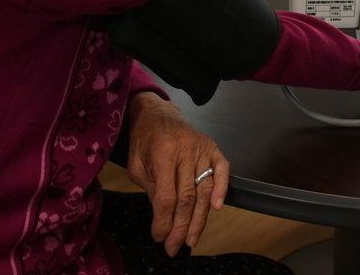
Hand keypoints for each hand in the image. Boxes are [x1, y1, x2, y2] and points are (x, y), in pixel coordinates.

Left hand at [123, 92, 229, 254]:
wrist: (156, 113)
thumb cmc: (143, 140)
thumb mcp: (137, 166)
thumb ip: (151, 190)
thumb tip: (163, 217)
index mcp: (162, 154)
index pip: (167, 197)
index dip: (164, 221)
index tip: (159, 237)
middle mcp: (185, 150)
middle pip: (187, 197)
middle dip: (181, 226)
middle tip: (175, 246)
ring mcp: (201, 148)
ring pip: (204, 189)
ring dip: (200, 218)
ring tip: (192, 238)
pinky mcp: (212, 146)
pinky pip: (222, 169)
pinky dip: (222, 188)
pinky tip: (217, 208)